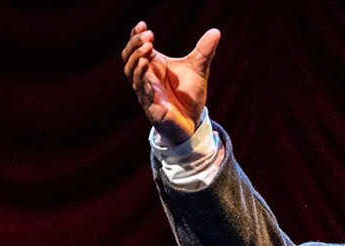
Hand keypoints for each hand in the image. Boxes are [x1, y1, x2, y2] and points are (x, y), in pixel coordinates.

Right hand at [121, 21, 220, 146]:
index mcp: (153, 66)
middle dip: (135, 45)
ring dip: (137, 59)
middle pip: (129, 57)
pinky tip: (147, 67)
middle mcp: (146, 77)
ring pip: (132, 74)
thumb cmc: (189, 95)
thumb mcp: (199, 70)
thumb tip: (216, 32)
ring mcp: (147, 92)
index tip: (143, 24)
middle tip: (148, 36)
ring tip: (148, 47)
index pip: (136, 47)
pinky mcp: (152, 107)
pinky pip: (143, 92)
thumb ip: (204, 51)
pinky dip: (143, 79)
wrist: (193, 122)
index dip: (136, 36)